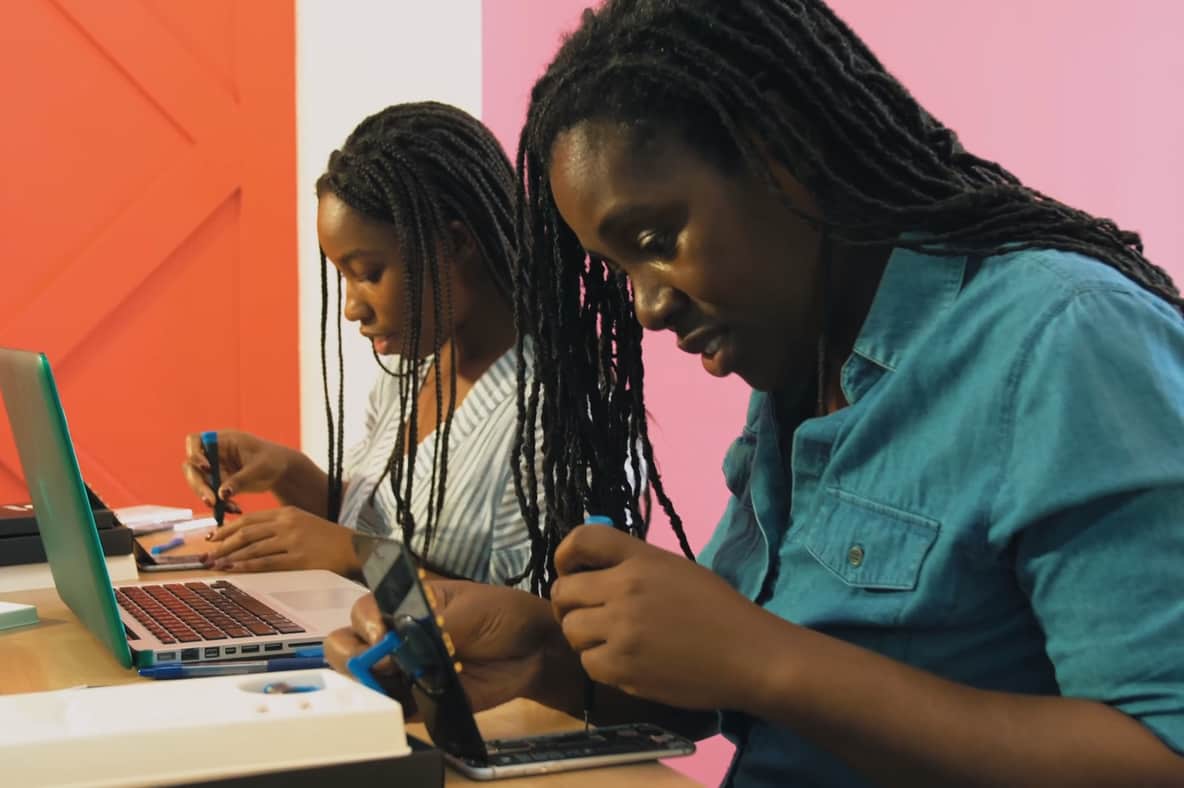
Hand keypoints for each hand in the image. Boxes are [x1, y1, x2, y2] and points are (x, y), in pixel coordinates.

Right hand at [181, 430, 295, 511]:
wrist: (282, 471)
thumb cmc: (273, 460)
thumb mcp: (259, 468)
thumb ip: (240, 480)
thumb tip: (221, 493)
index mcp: (223, 440)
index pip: (195, 441)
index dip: (194, 454)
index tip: (207, 468)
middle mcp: (214, 454)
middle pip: (192, 467)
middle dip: (199, 485)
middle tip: (212, 501)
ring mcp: (215, 469)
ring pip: (199, 483)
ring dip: (209, 497)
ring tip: (229, 508)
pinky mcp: (219, 483)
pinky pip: (211, 495)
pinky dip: (220, 504)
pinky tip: (235, 509)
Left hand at [205, 506, 359, 575]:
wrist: (352, 547)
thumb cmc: (326, 537)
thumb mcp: (301, 522)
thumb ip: (278, 525)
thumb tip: (249, 535)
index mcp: (286, 513)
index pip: (249, 519)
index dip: (227, 528)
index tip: (212, 537)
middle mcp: (287, 524)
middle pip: (246, 533)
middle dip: (223, 544)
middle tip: (208, 554)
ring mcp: (292, 541)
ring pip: (253, 548)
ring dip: (231, 557)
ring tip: (216, 564)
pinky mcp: (298, 559)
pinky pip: (267, 562)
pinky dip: (248, 566)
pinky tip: (236, 569)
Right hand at [325, 582, 579, 712]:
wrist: (533, 649)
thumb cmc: (501, 615)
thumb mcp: (469, 608)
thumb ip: (434, 625)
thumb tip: (397, 645)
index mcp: (404, 604)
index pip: (364, 610)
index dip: (364, 621)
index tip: (380, 633)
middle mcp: (395, 636)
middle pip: (348, 645)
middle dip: (352, 654)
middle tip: (381, 662)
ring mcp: (404, 669)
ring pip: (362, 679)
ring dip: (367, 682)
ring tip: (395, 680)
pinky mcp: (419, 699)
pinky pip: (392, 706)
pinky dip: (390, 707)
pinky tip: (405, 700)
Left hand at [552, 525, 773, 710]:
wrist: (750, 656)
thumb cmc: (719, 610)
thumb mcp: (676, 570)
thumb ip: (634, 565)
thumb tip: (593, 570)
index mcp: (641, 559)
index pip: (582, 539)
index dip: (566, 555)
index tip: (570, 570)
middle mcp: (625, 589)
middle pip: (564, 591)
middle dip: (570, 603)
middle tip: (586, 614)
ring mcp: (622, 630)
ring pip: (571, 630)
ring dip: (584, 636)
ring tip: (609, 640)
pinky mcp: (623, 668)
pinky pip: (588, 663)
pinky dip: (600, 664)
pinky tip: (624, 661)